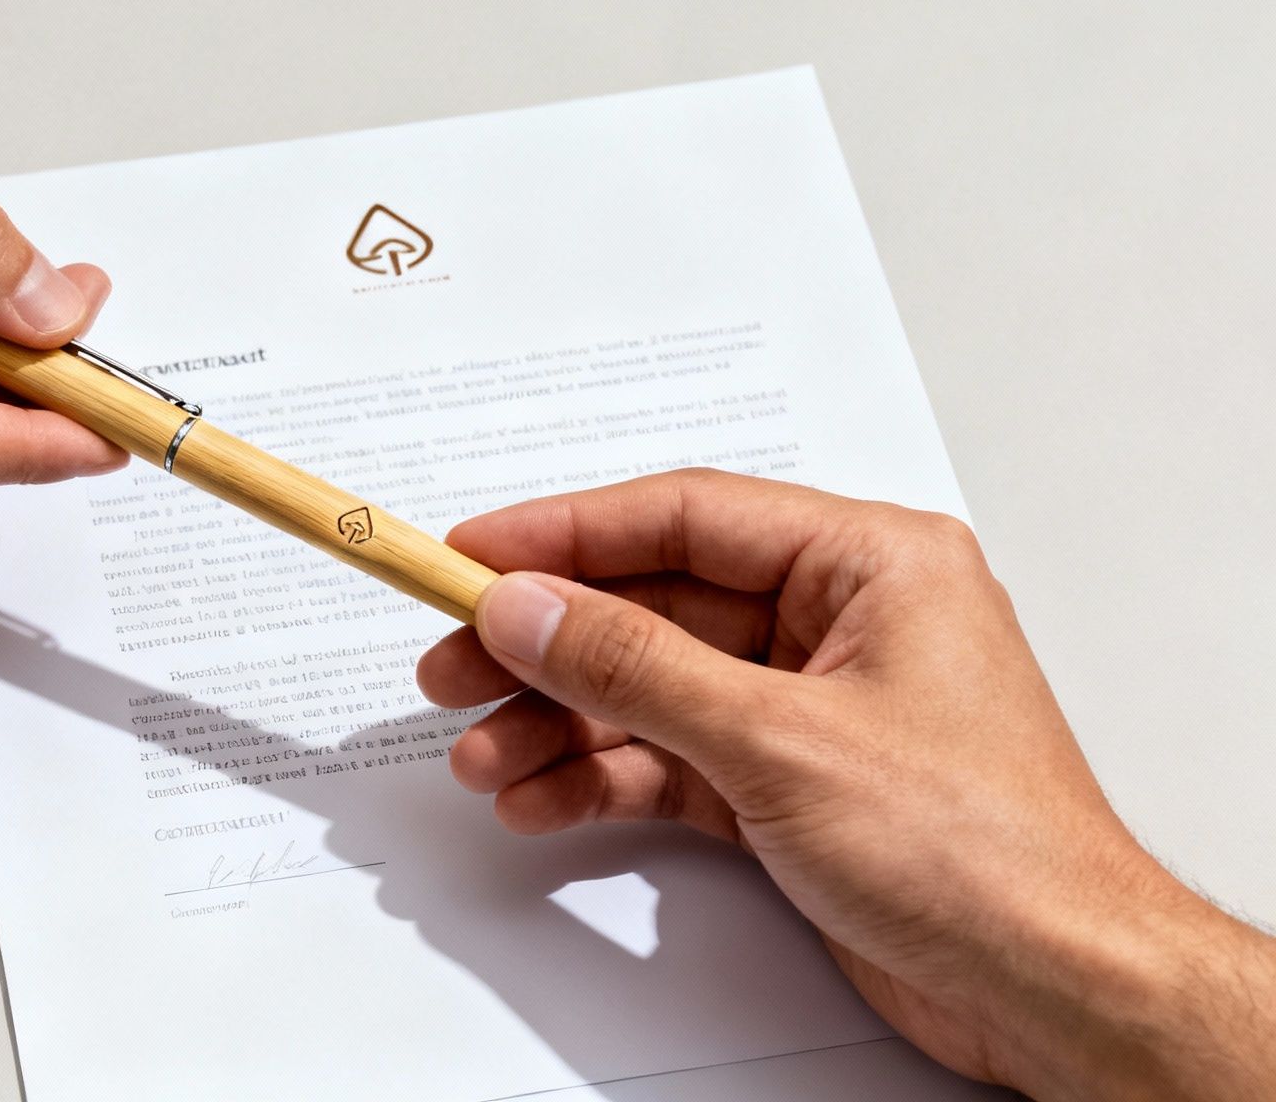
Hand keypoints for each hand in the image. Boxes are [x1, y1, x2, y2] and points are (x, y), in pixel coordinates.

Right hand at [416, 469, 1275, 1099]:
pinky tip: (544, 799)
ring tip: (485, 756)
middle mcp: (839, 622)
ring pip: (652, 690)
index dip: (563, 533)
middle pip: (654, 606)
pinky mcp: (792, 784)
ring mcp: (812, 707)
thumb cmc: (985, 851)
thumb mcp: (779, 741)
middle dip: (547, 644)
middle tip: (452, 664)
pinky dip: (603, 779)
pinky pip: (671, 759)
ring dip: (562, 724)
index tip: (471, 554)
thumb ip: (637, 667)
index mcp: (868, 564)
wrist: (1054, 987)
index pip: (683, 518)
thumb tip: (531, 609)